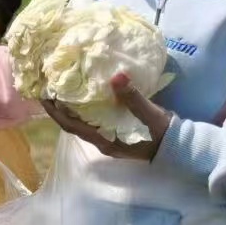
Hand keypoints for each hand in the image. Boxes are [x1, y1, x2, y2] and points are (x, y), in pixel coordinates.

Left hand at [40, 73, 171, 161]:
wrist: (181, 147)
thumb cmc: (164, 134)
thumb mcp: (149, 115)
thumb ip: (132, 98)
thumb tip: (116, 77)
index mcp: (105, 141)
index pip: (71, 126)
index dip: (55, 112)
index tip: (43, 96)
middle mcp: (103, 141)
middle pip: (73, 124)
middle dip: (59, 108)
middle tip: (49, 87)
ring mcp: (110, 138)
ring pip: (83, 122)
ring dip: (71, 107)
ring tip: (63, 88)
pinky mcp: (117, 132)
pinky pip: (94, 119)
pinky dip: (86, 107)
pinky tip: (86, 94)